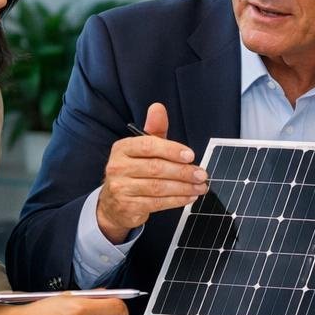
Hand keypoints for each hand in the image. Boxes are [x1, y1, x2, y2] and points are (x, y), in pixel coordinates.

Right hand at [95, 103, 206, 242]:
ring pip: (159, 187)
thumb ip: (154, 130)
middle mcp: (117, 167)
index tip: (191, 155)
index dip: (171, 150)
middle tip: (201, 174)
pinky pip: (158, 203)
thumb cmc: (134, 171)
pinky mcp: (128, 206)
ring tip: (200, 186)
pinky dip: (177, 200)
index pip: (148, 145)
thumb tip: (158, 108)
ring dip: (184, 187)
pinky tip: (189, 196)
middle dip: (183, 171)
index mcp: (122, 148)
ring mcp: (121, 188)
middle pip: (156, 168)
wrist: (113, 204)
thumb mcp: (143, 149)